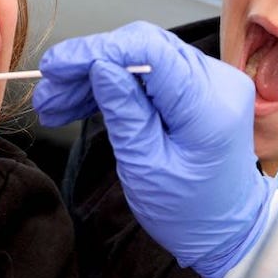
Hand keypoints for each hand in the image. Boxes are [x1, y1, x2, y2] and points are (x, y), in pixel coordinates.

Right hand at [34, 22, 274, 277]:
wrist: (228, 228)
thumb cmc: (191, 212)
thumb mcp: (146, 168)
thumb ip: (125, 112)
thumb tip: (100, 66)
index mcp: (208, 106)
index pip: (148, 51)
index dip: (96, 51)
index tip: (55, 67)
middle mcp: (218, 82)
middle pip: (143, 49)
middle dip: (89, 65)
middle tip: (48, 92)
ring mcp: (213, 81)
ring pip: (143, 58)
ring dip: (97, 76)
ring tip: (56, 103)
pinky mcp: (202, 88)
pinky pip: (153, 73)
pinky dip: (118, 84)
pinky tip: (81, 101)